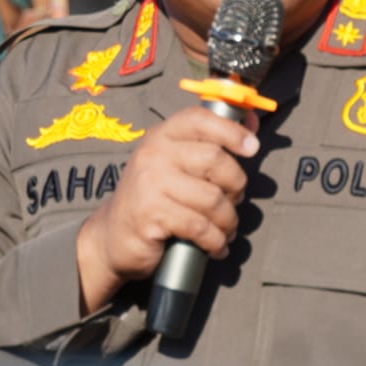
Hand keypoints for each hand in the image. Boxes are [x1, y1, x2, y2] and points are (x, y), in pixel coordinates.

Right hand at [76, 107, 258, 311]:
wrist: (112, 236)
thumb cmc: (154, 198)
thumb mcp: (175, 163)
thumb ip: (210, 144)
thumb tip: (251, 122)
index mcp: (161, 136)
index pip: (200, 120)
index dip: (231, 131)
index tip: (252, 147)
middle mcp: (154, 154)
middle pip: (214, 160)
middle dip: (236, 185)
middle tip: (234, 200)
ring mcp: (150, 184)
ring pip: (212, 199)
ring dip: (228, 220)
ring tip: (226, 229)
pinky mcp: (151, 214)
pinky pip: (200, 227)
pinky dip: (215, 241)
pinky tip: (215, 246)